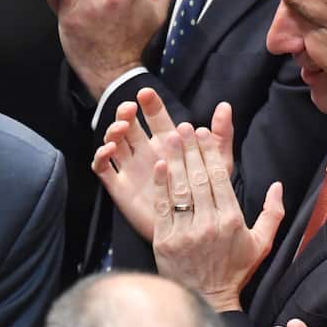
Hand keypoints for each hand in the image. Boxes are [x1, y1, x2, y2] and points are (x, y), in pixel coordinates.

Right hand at [94, 88, 235, 241]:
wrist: (190, 232)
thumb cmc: (207, 199)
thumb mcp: (218, 165)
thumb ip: (221, 136)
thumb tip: (225, 105)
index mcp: (167, 144)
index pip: (155, 117)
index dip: (150, 104)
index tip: (146, 93)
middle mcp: (146, 153)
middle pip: (129, 125)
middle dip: (126, 113)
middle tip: (130, 110)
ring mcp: (130, 168)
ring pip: (113, 142)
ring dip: (112, 131)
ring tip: (120, 130)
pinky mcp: (119, 186)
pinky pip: (103, 168)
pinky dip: (101, 156)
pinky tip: (109, 150)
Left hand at [151, 122, 282, 311]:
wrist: (206, 299)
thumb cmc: (234, 271)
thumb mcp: (262, 243)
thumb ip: (272, 213)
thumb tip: (278, 185)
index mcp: (232, 221)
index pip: (219, 179)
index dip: (210, 154)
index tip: (204, 134)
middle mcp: (209, 224)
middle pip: (198, 179)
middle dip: (191, 150)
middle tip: (184, 127)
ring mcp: (185, 233)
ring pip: (179, 190)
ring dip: (174, 161)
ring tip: (169, 139)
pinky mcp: (164, 241)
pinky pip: (162, 208)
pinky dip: (160, 186)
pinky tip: (158, 167)